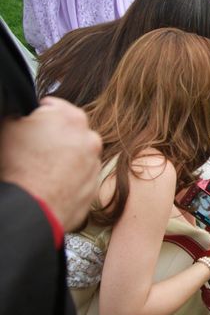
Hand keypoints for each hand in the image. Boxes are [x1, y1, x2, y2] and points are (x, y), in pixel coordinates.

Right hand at [0, 97, 101, 231]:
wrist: (32, 207)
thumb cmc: (19, 167)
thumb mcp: (9, 128)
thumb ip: (23, 116)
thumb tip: (24, 118)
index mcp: (71, 117)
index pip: (54, 107)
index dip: (38, 115)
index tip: (31, 125)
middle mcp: (90, 138)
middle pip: (70, 131)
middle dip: (55, 137)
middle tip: (35, 150)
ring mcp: (95, 162)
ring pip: (78, 153)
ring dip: (64, 157)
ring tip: (42, 169)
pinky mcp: (95, 184)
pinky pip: (81, 175)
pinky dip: (70, 176)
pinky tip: (51, 182)